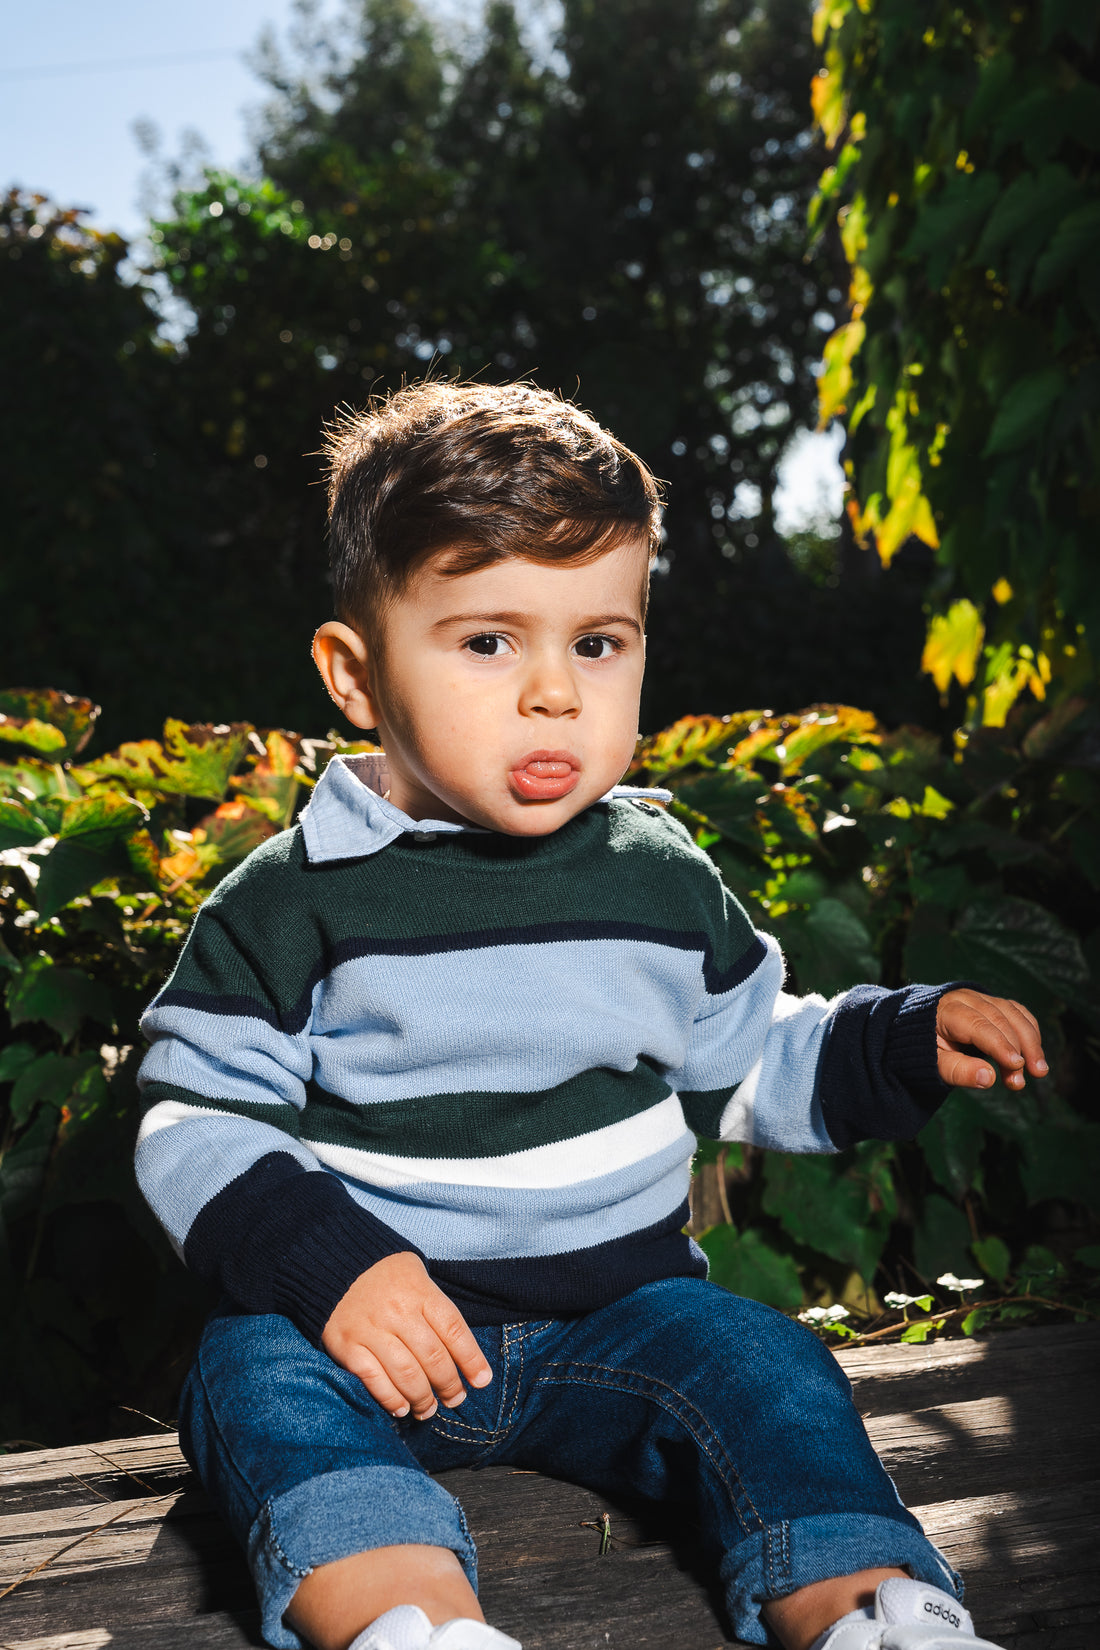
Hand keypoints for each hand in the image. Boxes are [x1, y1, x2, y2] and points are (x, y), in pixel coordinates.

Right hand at [322, 1251, 491, 1420]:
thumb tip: (464, 1354)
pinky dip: (390, 1398)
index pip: (455, 1331)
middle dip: (449, 1386)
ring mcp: (371, 1329)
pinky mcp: (347, 1345)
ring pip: (406, 1374)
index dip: (472, 1360)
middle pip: (433, 1358)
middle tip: (454, 1399)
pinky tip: (401, 1408)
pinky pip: (373, 1379)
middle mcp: (398, 1311)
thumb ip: (437, 1310)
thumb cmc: (386, 1275)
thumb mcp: (418, 1276)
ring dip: (422, 1398)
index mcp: (421, 1292)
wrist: (334, 1262)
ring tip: (429, 1409)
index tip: (481, 1381)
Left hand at [936, 989, 1046, 1090]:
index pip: (978, 1025)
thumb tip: (988, 1078)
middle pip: (999, 1018)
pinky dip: (1030, 1032)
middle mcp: (966, 999)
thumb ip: (958, 1071)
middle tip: (1024, 1080)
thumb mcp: (934, 1063)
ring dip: (1031, 1042)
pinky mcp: (994, 1003)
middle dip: (1018, 1049)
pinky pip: (1018, 1013)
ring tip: (1038, 1071)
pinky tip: (1035, 1054)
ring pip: (1013, 1014)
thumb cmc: (926, 1048)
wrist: (919, 1028)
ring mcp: (982, 998)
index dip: (999, 1045)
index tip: (1016, 1066)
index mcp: (947, 1011)